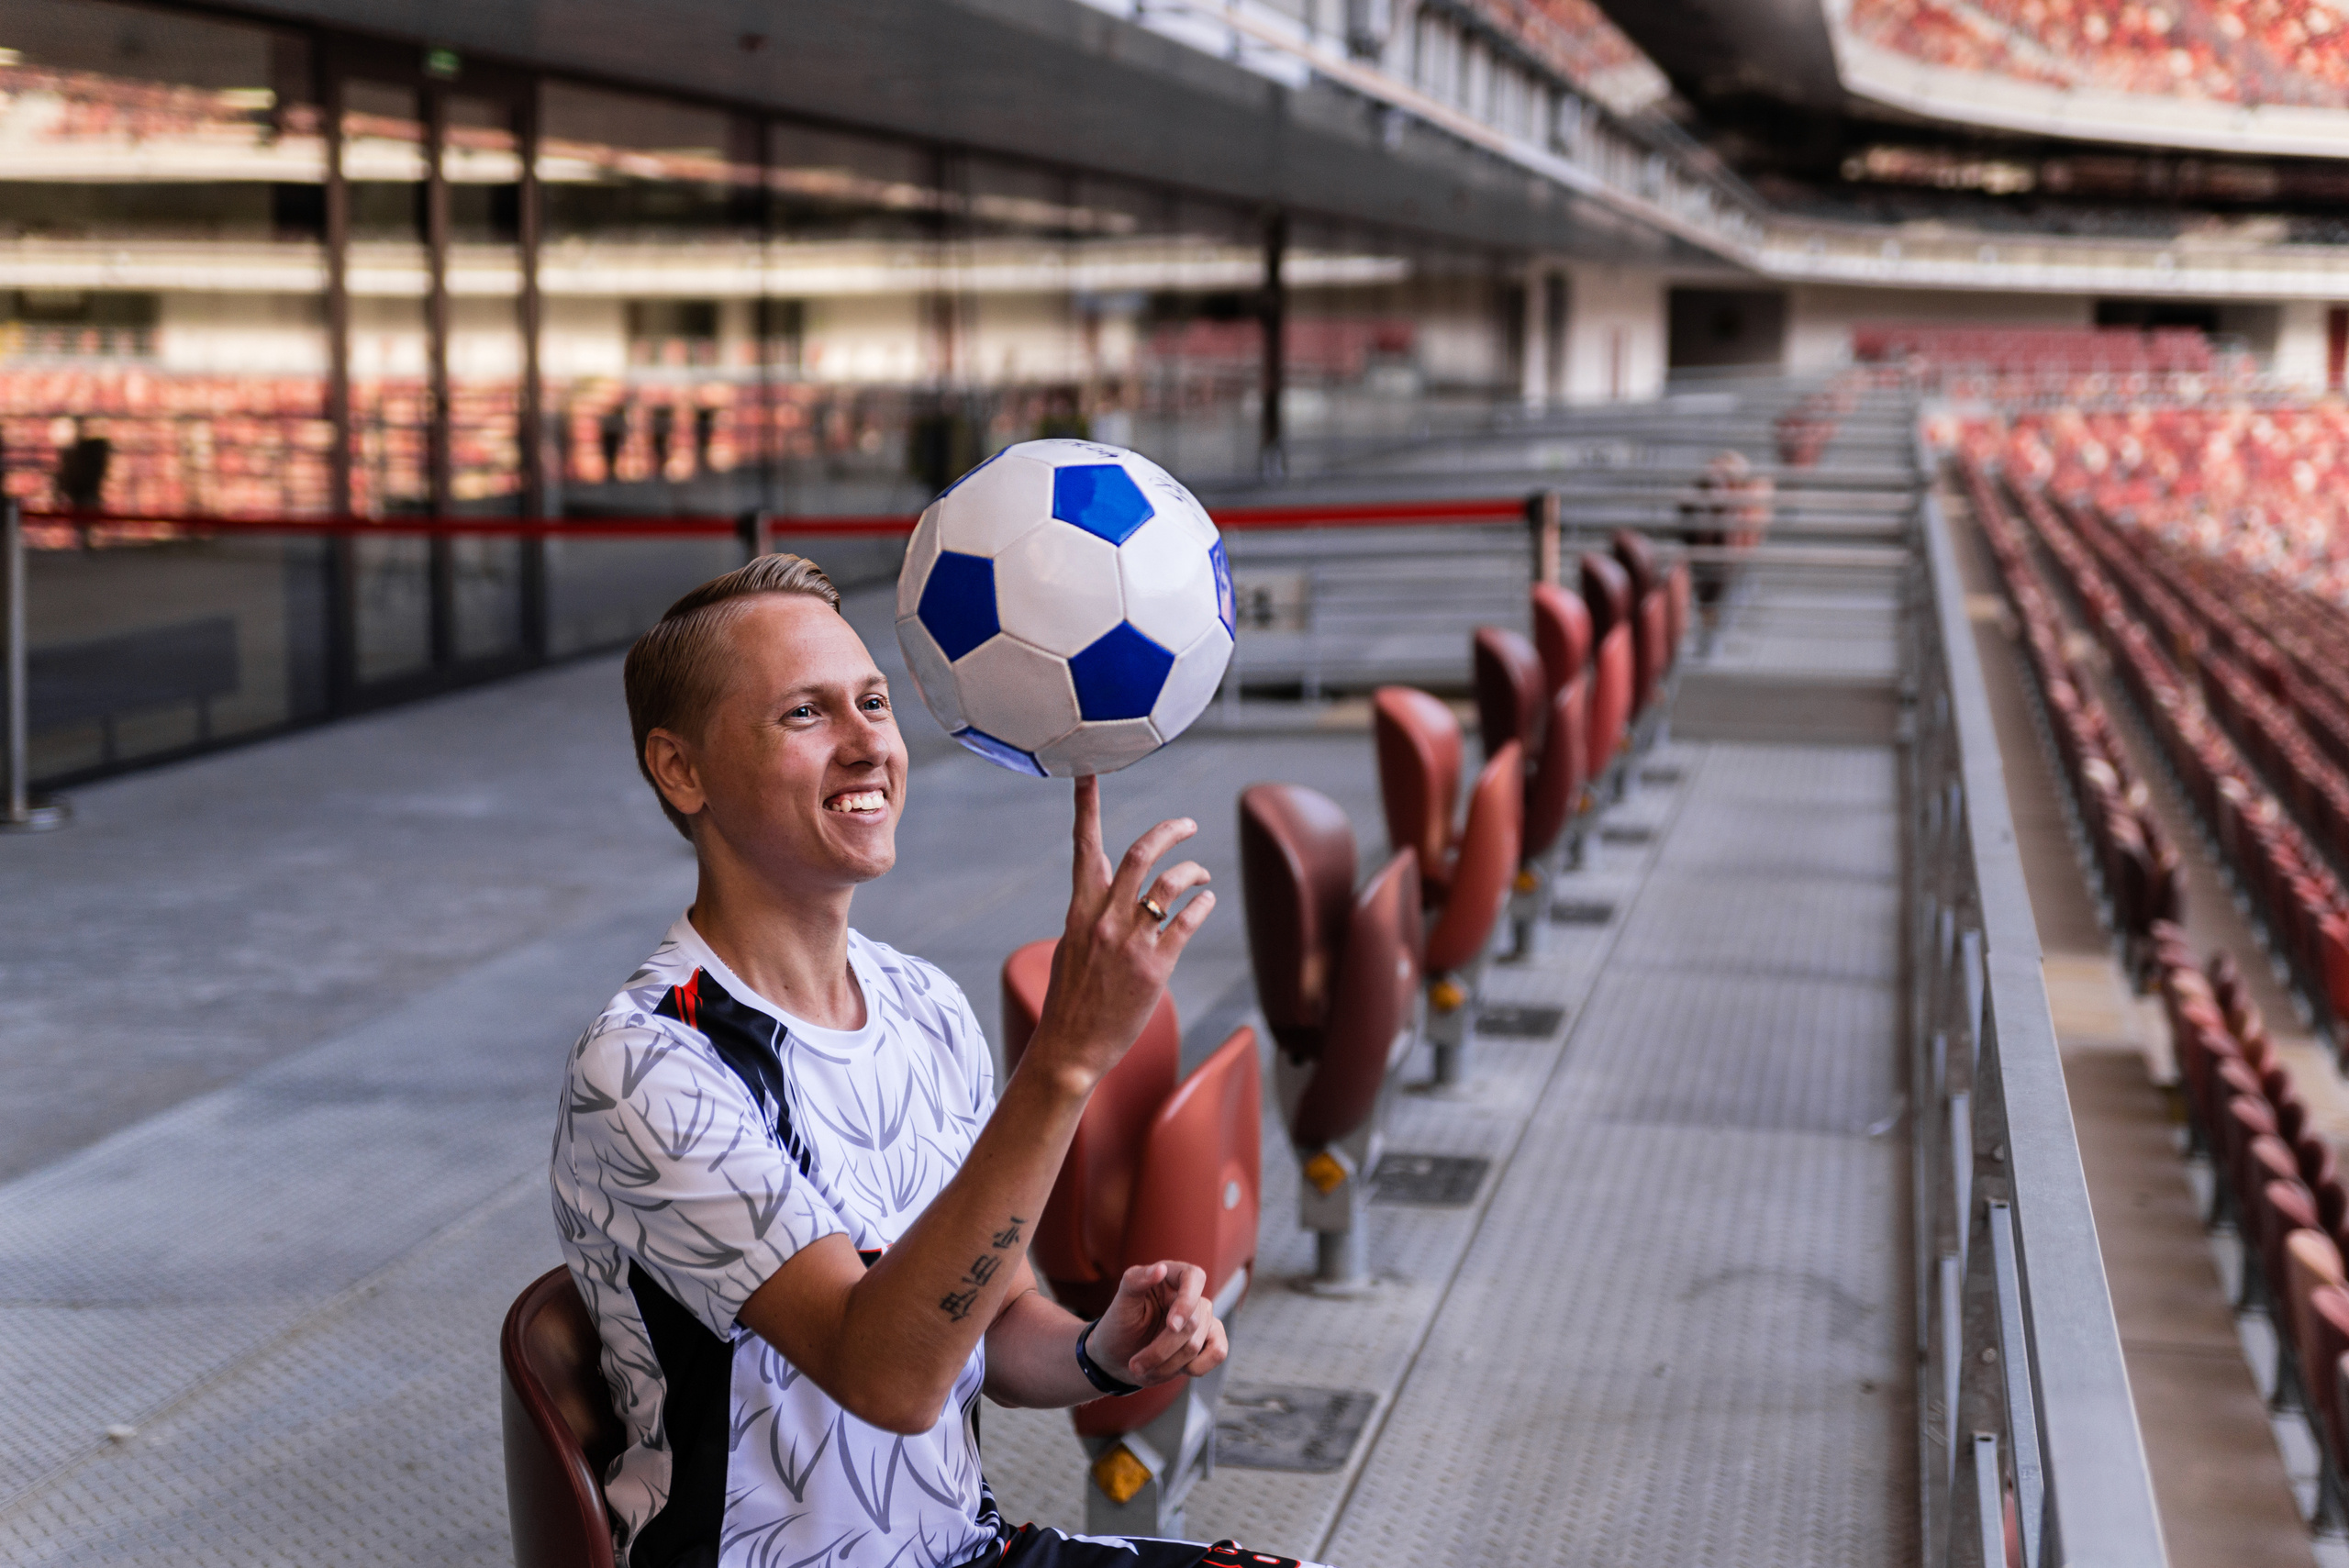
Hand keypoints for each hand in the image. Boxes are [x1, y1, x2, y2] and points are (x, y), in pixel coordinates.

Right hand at [1027, 776, 1213, 1089]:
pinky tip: (1206, 902)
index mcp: (1079, 910)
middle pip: (1138, 855)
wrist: (1070, 1049)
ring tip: (1201, 874)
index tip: (1088, 774)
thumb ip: (1090, 909)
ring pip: (1169, 885)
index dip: (1086, 807)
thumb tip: (1105, 876)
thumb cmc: (1072, 999)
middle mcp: (1104, 919)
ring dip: (1192, 871)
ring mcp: (1130, 943)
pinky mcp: (1155, 967)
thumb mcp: (1072, 945)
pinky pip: (1187, 921)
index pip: (1083, 847)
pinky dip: (1202, 904)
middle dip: (1168, 831)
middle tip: (1187, 824)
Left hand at [1089, 1261, 1227, 1387]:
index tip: (1172, 1326)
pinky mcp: (1210, 1340)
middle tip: (1135, 1364)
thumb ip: (1136, 1281)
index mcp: (1170, 1276)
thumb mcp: (1121, 1302)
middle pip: (1192, 1323)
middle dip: (1161, 1349)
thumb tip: (1160, 1268)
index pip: (1194, 1277)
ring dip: (1167, 1365)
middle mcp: (1190, 1295)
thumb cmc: (1119, 1325)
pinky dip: (1196, 1368)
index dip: (1187, 1302)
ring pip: (1196, 1345)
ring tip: (1143, 1368)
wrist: (1119, 1357)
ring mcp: (1203, 1318)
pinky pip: (1218, 1353)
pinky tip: (1175, 1369)